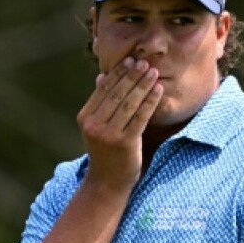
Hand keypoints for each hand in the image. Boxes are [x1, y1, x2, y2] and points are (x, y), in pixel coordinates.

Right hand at [76, 56, 162, 192]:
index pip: (104, 89)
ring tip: (153, 72)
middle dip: (132, 75)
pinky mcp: (125, 143)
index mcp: (85, 117)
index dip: (118, 73)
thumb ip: (100, 103)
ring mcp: (109, 134)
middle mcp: (94, 125)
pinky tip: (158, 90)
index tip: (131, 60)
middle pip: (117, 93)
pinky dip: (150, 101)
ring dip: (143, 85)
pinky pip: (141, 117)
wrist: (107, 183)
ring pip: (129, 103)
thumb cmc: (105, 153)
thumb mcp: (97, 127)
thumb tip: (101, 77)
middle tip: (144, 62)